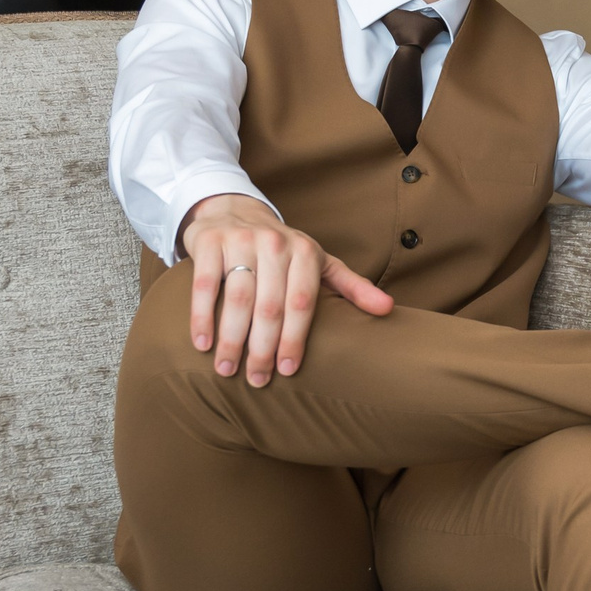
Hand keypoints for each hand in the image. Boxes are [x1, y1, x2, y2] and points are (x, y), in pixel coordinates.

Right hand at [180, 194, 392, 382]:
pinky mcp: (209, 243)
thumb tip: (388, 310)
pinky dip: (202, 316)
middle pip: (269, 305)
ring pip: (236, 298)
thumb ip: (352, 287)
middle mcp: (274, 243)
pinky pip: (204, 285)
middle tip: (256, 380)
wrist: (234, 210)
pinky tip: (202, 344)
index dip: (294, 339)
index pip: (301, 303)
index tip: (287, 371)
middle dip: (262, 348)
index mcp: (304, 252)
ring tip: (227, 370)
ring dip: (231, 339)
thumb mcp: (320, 262)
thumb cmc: (282, 248)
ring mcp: (239, 241)